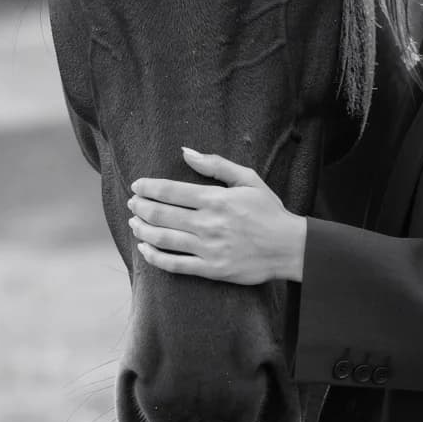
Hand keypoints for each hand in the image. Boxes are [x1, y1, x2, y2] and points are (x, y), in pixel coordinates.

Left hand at [128, 148, 306, 283]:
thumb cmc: (269, 211)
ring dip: (141, 229)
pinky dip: (153, 256)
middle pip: (160, 214)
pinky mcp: (210, 269)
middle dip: (140, 207)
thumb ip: (216, 165)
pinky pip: (173, 264)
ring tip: (134, 223)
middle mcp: (208, 223)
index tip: (136, 186)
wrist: (290, 247)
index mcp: (215, 199)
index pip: (170, 191)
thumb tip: (186, 152)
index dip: (147, 187)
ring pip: (162, 238)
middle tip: (132, 203)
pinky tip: (144, 248)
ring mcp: (207, 248)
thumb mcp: (249, 179)